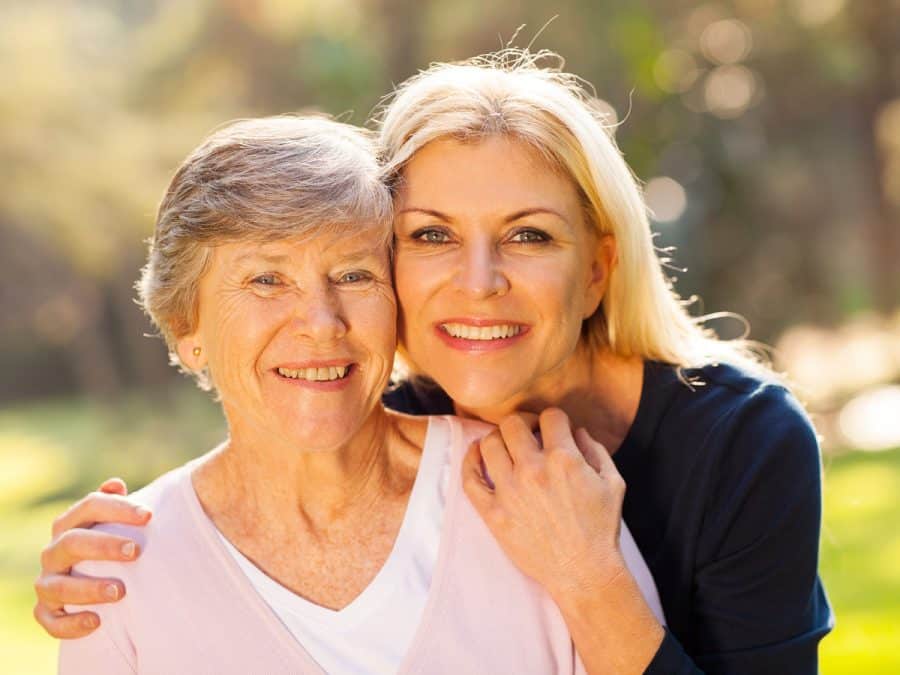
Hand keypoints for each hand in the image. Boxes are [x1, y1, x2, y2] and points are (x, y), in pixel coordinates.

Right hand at [33, 478, 149, 637]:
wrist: (89, 578)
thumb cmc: (108, 545)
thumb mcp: (113, 523)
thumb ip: (115, 504)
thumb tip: (116, 484)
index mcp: (70, 524)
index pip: (89, 507)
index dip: (118, 509)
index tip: (149, 516)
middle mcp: (54, 551)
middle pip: (72, 542)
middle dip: (104, 546)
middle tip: (136, 551)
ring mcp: (47, 582)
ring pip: (58, 586)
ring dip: (89, 589)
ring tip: (120, 592)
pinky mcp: (46, 611)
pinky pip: (50, 620)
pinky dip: (71, 624)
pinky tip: (97, 622)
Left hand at [462, 408, 626, 601]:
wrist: (583, 572)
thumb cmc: (601, 528)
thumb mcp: (613, 483)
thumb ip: (595, 449)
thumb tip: (576, 430)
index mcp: (565, 459)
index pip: (550, 416)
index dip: (553, 420)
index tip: (553, 430)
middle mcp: (533, 470)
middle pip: (513, 423)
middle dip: (523, 423)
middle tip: (528, 433)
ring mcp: (510, 492)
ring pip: (489, 444)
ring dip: (498, 439)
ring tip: (506, 446)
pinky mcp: (493, 513)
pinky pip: (470, 479)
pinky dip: (470, 461)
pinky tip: (477, 454)